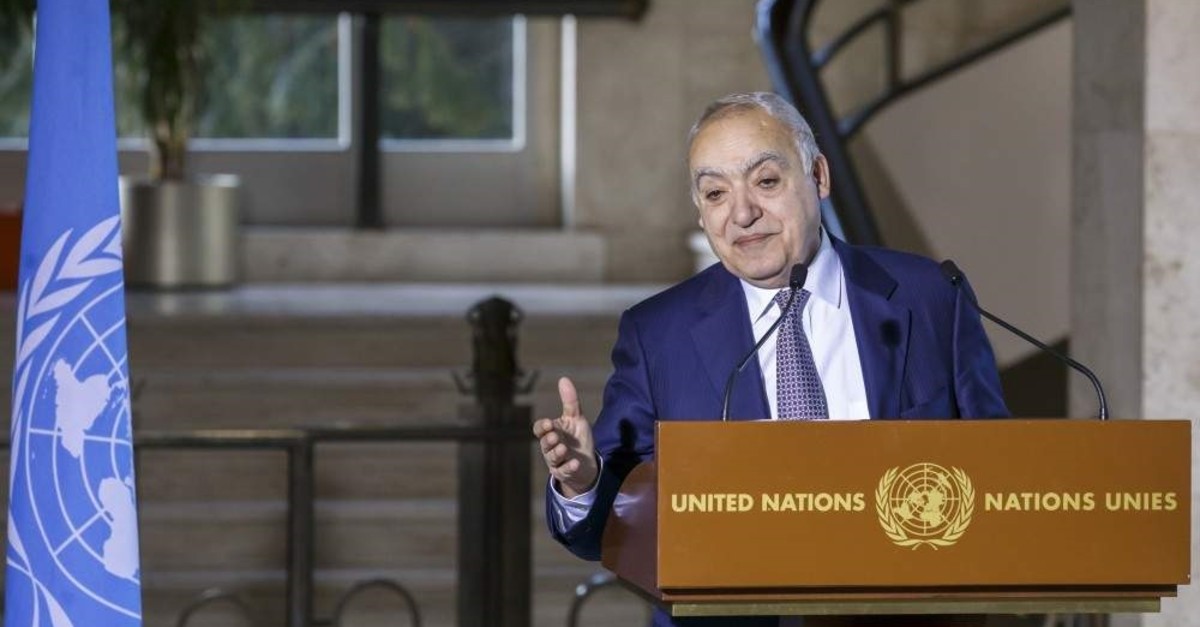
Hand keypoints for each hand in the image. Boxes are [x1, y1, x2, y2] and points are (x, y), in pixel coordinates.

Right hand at [533, 377, 598, 497]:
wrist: (587, 463)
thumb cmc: (578, 439)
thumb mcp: (576, 419)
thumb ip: (569, 401)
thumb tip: (563, 379)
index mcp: (551, 432)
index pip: (539, 429)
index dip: (542, 427)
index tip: (549, 424)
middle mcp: (550, 447)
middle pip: (544, 443)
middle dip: (548, 440)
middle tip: (555, 436)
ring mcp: (556, 461)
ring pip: (551, 458)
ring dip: (557, 453)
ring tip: (564, 448)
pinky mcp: (564, 473)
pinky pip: (563, 471)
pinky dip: (568, 467)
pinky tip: (575, 462)